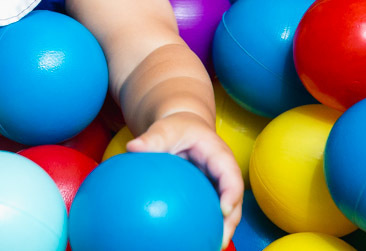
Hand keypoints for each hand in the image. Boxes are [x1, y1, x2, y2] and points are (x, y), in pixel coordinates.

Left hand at [127, 112, 243, 250]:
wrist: (183, 127)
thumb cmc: (176, 127)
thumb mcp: (166, 129)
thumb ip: (152, 138)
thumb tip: (132, 148)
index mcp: (219, 155)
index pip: (231, 175)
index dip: (231, 194)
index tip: (223, 210)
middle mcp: (224, 173)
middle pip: (234, 200)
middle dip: (229, 222)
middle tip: (219, 241)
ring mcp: (219, 185)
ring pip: (226, 211)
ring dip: (221, 230)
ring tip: (209, 247)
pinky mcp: (210, 193)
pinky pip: (210, 211)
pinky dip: (205, 225)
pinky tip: (189, 240)